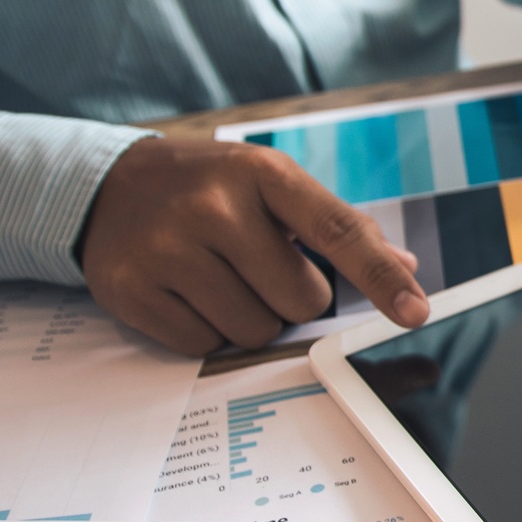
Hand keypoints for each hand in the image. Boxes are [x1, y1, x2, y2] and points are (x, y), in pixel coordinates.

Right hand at [80, 138, 429, 354]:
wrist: (105, 186)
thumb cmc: (210, 188)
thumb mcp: (272, 184)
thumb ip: (340, 225)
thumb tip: (405, 267)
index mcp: (262, 174)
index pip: (339, 231)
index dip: (381, 277)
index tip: (416, 312)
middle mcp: (214, 208)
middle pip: (302, 300)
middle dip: (294, 297)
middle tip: (259, 267)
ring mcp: (167, 251)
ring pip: (255, 331)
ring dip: (251, 318)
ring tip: (220, 278)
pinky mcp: (131, 292)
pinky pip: (204, 347)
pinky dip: (207, 332)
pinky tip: (187, 293)